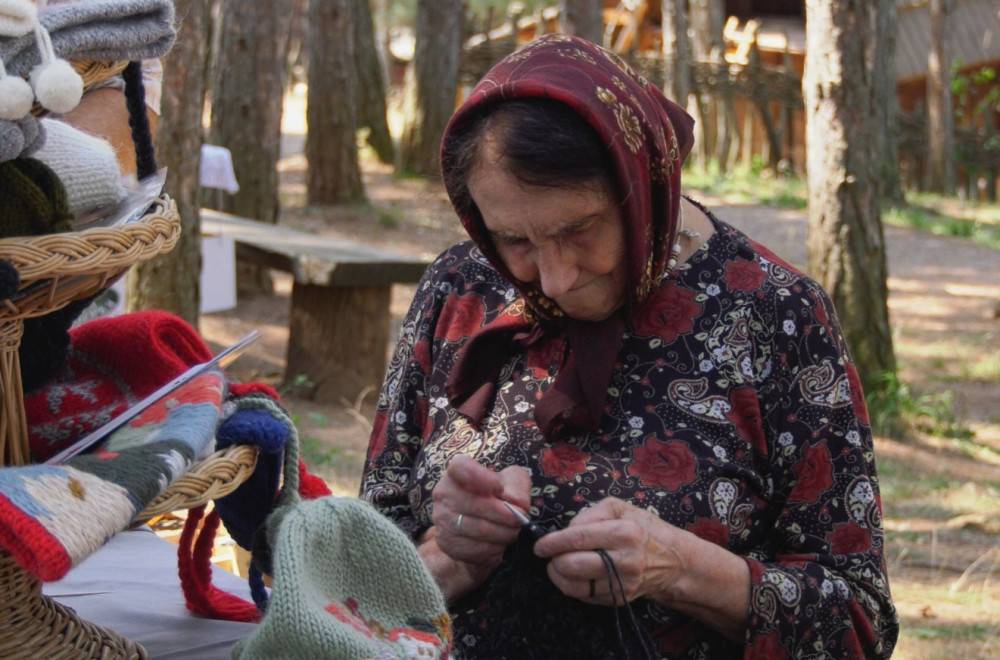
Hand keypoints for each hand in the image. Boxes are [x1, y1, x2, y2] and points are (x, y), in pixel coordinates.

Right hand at [430, 454, 529, 573]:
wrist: (476, 528)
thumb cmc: (495, 498)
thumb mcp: (511, 483)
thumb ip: (517, 487)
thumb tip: (517, 503)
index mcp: (457, 472)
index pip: (460, 467)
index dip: (480, 477)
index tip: (499, 488)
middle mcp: (444, 493)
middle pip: (474, 503)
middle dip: (504, 514)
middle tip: (519, 520)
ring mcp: (441, 519)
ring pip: (476, 529)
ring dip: (501, 533)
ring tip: (512, 532)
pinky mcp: (445, 542)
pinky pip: (472, 548)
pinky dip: (492, 549)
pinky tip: (499, 544)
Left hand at [532, 497, 687, 605]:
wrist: (672, 562)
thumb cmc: (643, 529)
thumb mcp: (620, 508)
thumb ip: (590, 514)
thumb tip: (567, 531)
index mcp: (624, 532)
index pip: (579, 538)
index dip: (554, 542)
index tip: (540, 545)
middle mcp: (625, 560)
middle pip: (574, 565)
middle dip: (554, 560)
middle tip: (549, 554)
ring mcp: (622, 583)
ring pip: (575, 586)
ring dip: (558, 576)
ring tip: (557, 564)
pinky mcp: (618, 599)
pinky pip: (584, 596)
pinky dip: (571, 586)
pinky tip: (572, 575)